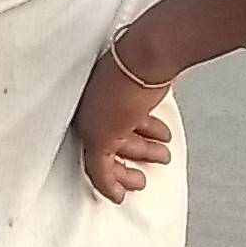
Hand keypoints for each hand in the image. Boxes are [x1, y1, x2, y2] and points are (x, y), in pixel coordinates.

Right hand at [74, 52, 175, 204]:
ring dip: (145, 148)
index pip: (93, 161)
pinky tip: (162, 133)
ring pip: (128, 132)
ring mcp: (113, 96)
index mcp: (82, 120)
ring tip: (163, 155)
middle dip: (128, 165)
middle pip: (111, 148)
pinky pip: (140, 117)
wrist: (150, 52)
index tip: (121, 195)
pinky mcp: (134, 86)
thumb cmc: (124, 84)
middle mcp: (93, 109)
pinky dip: (150, 130)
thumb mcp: (103, 136)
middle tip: (143, 179)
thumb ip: (100, 168)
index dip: (108, 181)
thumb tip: (106, 190)